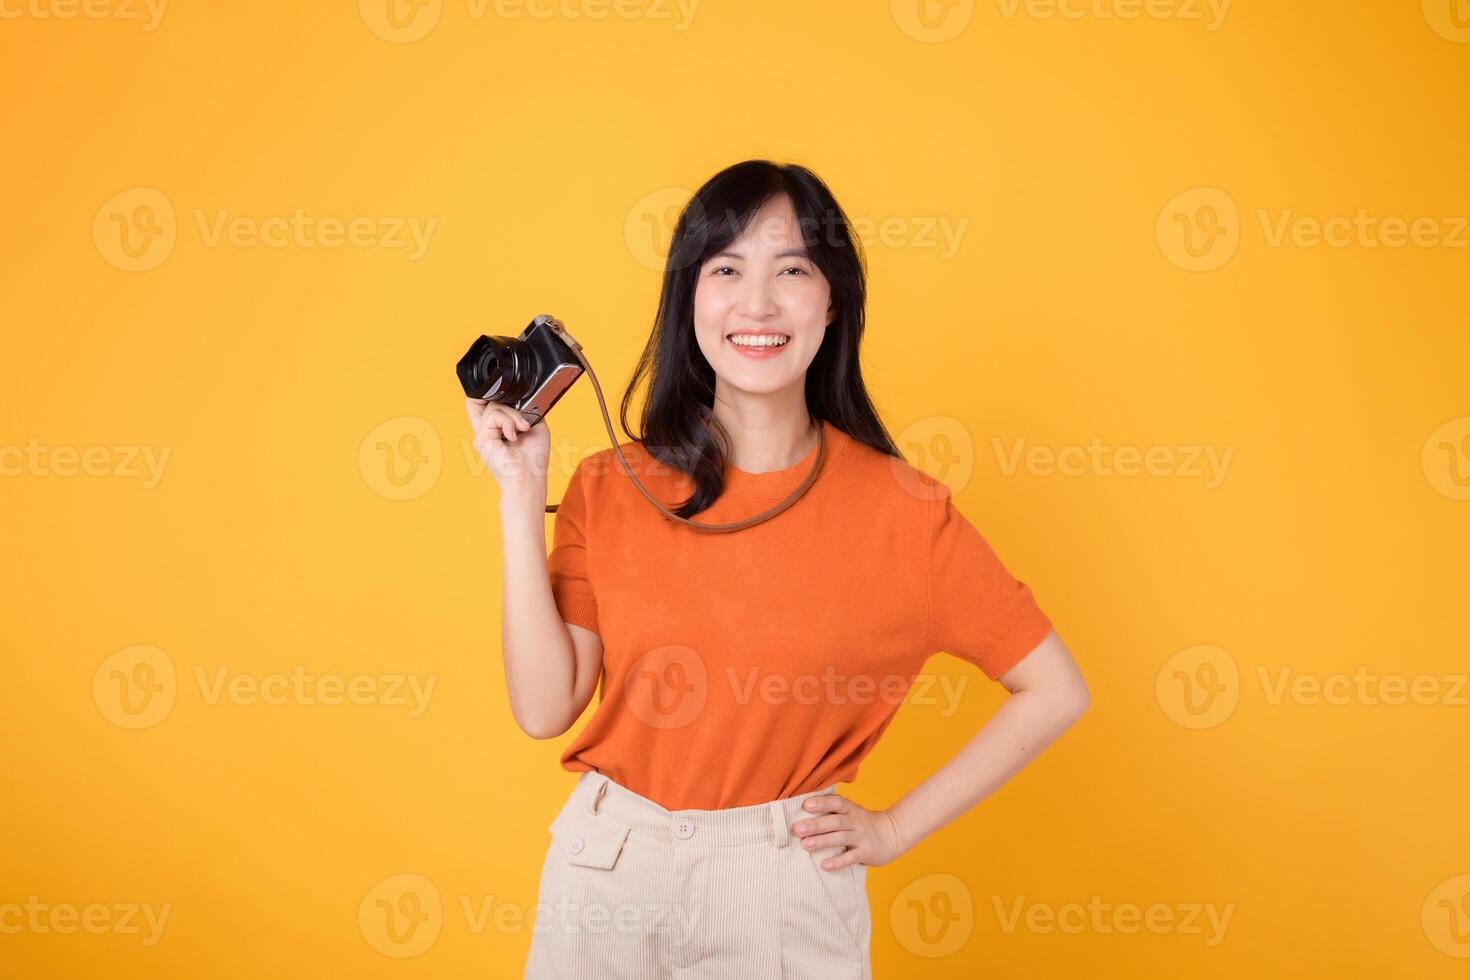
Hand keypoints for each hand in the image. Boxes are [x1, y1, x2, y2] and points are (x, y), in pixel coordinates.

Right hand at [465, 398, 549, 493]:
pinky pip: (493, 415)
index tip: (515, 404)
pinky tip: (514, 436)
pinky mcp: (481, 439)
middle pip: (481, 399)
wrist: (530, 478)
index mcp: (496, 428)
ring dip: (512, 414)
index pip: (484, 402)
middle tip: (520, 418)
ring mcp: (481, 435)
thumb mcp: (534, 425)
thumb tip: (519, 397)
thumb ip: (523, 409)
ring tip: (522, 429)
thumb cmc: (534, 458)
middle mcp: (486, 430)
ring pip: (492, 405)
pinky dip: (509, 421)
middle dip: (504, 401)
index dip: (495, 396)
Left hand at [791, 793, 908, 870]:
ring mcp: (861, 837)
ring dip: (822, 841)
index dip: (822, 802)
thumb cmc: (863, 823)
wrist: (893, 834)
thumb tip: (801, 811)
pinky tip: (824, 865)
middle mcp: (856, 821)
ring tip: (805, 845)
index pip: (836, 802)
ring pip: (841, 838)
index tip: (805, 805)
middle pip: (835, 821)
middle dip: (816, 824)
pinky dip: (838, 862)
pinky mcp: (866, 853)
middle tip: (797, 829)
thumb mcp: (851, 812)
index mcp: (851, 809)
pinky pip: (851, 858)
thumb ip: (832, 811)